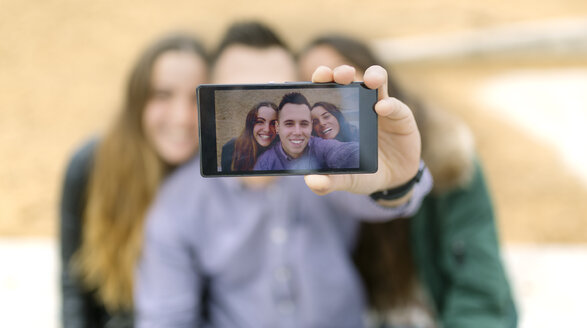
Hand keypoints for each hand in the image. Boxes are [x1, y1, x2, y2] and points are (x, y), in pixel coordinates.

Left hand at [304, 65, 420, 197]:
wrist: (392, 181)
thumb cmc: (363, 173)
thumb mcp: (345, 179)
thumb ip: (328, 181)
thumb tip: (311, 182)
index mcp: (339, 115)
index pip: (327, 90)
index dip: (321, 80)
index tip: (317, 77)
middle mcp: (359, 105)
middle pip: (349, 80)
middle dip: (342, 72)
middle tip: (339, 75)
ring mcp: (381, 107)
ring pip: (376, 81)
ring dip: (372, 76)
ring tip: (368, 80)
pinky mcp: (400, 116)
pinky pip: (395, 105)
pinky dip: (389, 105)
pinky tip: (381, 109)